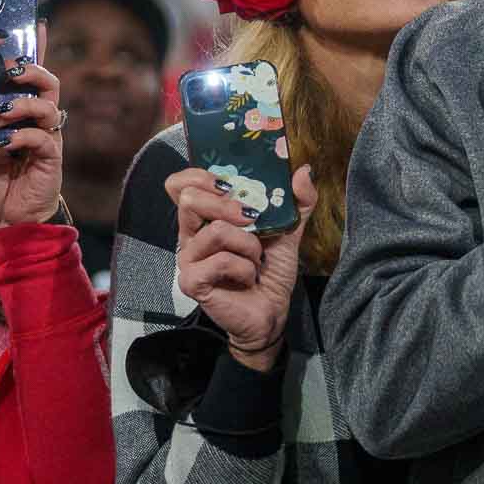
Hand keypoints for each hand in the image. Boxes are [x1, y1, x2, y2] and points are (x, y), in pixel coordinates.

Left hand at [0, 25, 65, 225]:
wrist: (7, 214)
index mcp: (20, 107)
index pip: (27, 72)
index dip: (32, 47)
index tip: (31, 24)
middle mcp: (36, 117)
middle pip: (45, 80)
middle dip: (29, 69)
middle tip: (12, 66)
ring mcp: (46, 135)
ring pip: (48, 105)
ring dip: (25, 103)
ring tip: (6, 108)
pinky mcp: (49, 157)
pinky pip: (41, 138)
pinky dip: (22, 137)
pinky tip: (7, 143)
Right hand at [166, 164, 317, 371]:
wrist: (272, 312)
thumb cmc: (270, 271)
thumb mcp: (287, 231)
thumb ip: (296, 201)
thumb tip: (303, 170)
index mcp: (204, 217)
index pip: (180, 184)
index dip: (201, 176)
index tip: (231, 185)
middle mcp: (190, 234)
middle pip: (189, 199)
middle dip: (227, 204)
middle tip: (251, 219)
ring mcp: (188, 259)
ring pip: (215, 231)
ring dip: (248, 245)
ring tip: (255, 260)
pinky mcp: (192, 281)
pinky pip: (222, 260)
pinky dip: (244, 268)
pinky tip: (247, 278)